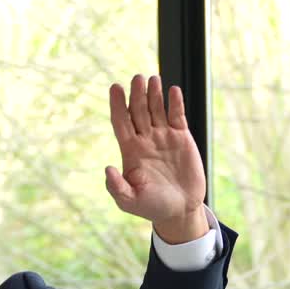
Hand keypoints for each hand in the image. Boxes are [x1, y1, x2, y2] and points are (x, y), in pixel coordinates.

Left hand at [106, 74, 207, 242]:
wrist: (180, 210)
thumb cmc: (152, 207)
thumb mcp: (129, 201)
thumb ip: (117, 187)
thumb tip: (108, 169)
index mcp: (130, 150)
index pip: (120, 121)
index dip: (117, 104)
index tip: (115, 87)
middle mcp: (145, 139)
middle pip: (138, 110)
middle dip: (137, 94)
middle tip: (137, 78)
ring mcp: (163, 137)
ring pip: (156, 109)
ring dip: (154, 93)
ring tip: (153, 79)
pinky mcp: (181, 138)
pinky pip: (177, 116)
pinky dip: (175, 103)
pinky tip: (173, 91)